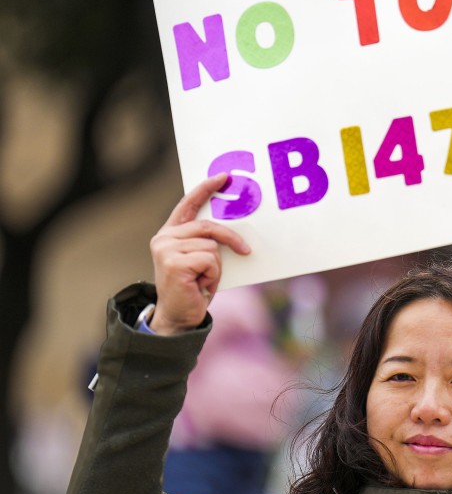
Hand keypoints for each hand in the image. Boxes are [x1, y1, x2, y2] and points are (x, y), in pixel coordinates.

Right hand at [148, 173, 250, 334]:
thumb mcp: (201, 259)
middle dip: (231, 239)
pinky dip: (213, 274)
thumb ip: (206, 240)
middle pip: (208, 227)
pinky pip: (210, 260)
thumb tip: (232, 227)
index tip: (223, 177)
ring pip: (212, 247)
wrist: (178, 317)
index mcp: (170, 233)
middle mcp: (164, 238)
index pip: (188, 204)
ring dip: (216, 267)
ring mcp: (166, 249)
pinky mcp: (173, 263)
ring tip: (204, 279)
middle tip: (245, 251)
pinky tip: (201, 285)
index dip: (205, 189)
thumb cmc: (193, 287)